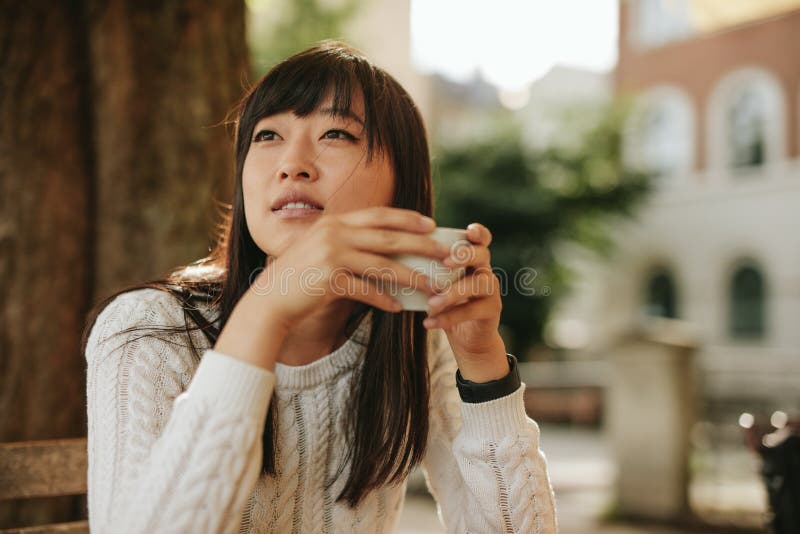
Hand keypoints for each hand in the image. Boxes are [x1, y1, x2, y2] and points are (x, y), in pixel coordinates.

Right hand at [252, 206, 446, 331]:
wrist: (269, 300)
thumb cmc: (301, 277)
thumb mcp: (323, 250)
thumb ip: (350, 244)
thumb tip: (387, 251)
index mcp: (335, 222)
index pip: (379, 215)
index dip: (407, 218)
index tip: (431, 224)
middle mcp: (334, 233)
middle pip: (388, 237)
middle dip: (421, 245)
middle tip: (446, 254)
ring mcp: (331, 255)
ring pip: (383, 265)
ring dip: (412, 277)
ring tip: (433, 287)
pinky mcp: (329, 280)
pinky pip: (366, 290)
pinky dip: (384, 300)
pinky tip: (399, 307)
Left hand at [423, 223, 507, 380]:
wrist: (468, 338)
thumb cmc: (446, 305)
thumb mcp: (437, 285)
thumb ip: (424, 271)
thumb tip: (388, 261)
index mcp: (471, 259)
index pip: (481, 238)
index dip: (478, 232)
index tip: (468, 231)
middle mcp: (485, 270)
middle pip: (483, 254)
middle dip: (465, 255)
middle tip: (446, 263)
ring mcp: (491, 290)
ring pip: (479, 284)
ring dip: (453, 292)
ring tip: (431, 304)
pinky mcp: (492, 310)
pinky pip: (472, 310)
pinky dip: (449, 317)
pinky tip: (429, 323)